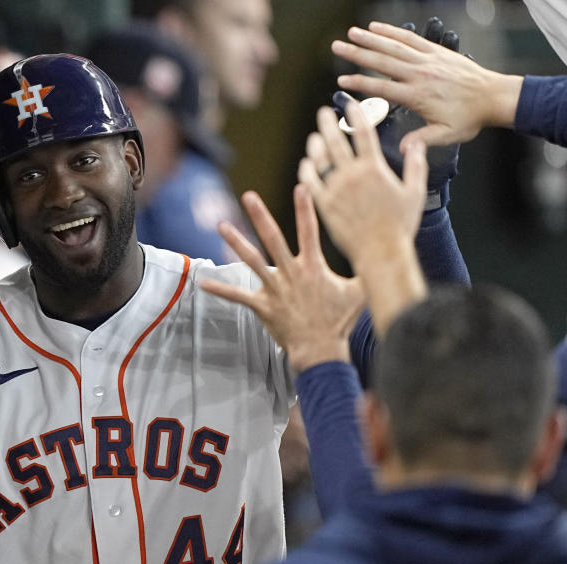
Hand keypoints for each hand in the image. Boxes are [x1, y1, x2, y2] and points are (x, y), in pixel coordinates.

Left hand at [199, 185, 364, 371]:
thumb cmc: (340, 322)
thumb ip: (367, 273)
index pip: (310, 231)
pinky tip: (202, 282)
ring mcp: (275, 289)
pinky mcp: (263, 306)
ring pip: (252, 261)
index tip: (301, 186)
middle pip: (273, 238)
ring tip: (221, 225)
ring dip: (236, 242)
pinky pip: (238, 296)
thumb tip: (388, 259)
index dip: (306, 208)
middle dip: (260, 216)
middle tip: (249, 196)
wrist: (321, 350)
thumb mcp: (359, 294)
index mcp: (313, 267)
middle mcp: (292, 273)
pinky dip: (220, 289)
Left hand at [299, 100, 427, 266]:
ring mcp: (335, 190)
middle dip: (328, 123)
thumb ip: (416, 164)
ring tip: (315, 136)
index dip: (355, 115)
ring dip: (316, 145)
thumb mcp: (414, 192)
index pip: (363, 133)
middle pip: (336, 141)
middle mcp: (352, 176)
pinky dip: (307, 170)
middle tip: (323, 112)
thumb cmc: (400, 225)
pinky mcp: (324, 205)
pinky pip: (311, 182)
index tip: (350, 105)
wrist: (380, 252)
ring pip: (320, 159)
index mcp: (374, 169)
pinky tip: (307, 164)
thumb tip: (417, 143)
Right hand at [333, 18, 460, 188]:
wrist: (493, 96)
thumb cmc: (470, 118)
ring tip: (351, 32)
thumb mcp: (446, 134)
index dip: (359, 83)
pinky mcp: (435, 52)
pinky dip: (393, 32)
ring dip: (371, 38)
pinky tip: (378, 27)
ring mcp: (427, 60)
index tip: (341, 81)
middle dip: (357, 53)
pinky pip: (410, 38)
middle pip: (382, 61)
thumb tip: (403, 149)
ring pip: (394, 46)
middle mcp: (420, 74)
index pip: (382, 87)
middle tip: (337, 46)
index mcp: (417, 95)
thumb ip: (422, 140)